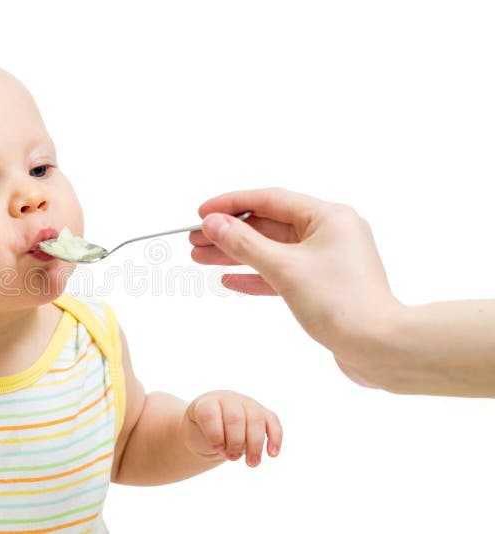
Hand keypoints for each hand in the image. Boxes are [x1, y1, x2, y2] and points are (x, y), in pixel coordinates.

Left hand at [181, 391, 281, 466]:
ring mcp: (246, 403)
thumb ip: (210, 439)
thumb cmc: (202, 432)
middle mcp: (228, 399)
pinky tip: (272, 454)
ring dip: (255, 444)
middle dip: (235, 442)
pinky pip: (272, 421)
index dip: (214, 434)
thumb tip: (230, 450)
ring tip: (252, 463)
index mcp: (207, 403)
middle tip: (232, 458)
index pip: (210, 414)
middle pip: (235, 417)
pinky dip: (275, 438)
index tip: (216, 448)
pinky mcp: (262, 412)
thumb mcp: (196, 436)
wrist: (212, 427)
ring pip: (256, 419)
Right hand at [191, 188, 401, 356]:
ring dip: (237, 254)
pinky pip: (282, 273)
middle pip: (267, 225)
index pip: (269, 200)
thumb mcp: (284, 268)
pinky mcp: (323, 287)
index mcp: (328, 217)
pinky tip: (229, 280)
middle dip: (229, 233)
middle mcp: (330, 233)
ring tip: (201, 258)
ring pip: (272, 251)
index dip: (230, 205)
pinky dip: (256, 276)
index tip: (201, 213)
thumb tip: (213, 223)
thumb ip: (244, 244)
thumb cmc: (341, 303)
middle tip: (194, 240)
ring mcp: (327, 261)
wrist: (380, 348)